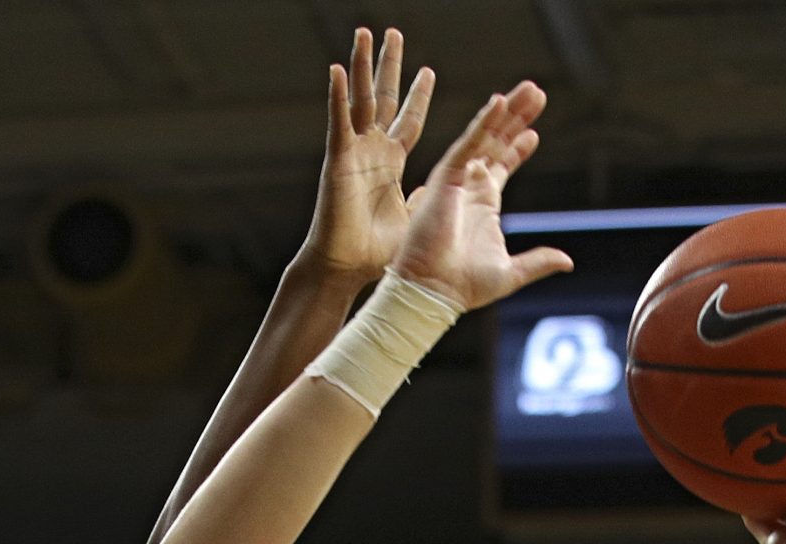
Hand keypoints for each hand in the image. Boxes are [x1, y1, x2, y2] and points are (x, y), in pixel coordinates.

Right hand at [302, 27, 436, 287]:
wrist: (345, 268)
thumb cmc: (375, 252)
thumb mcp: (413, 218)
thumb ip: (427, 201)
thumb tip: (447, 201)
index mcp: (390, 163)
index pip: (408, 121)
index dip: (417, 97)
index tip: (428, 72)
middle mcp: (371, 151)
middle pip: (383, 98)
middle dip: (389, 66)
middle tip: (393, 33)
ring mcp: (353, 152)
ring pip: (359, 100)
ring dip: (362, 65)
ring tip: (366, 33)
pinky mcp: (338, 161)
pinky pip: (339, 122)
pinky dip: (337, 96)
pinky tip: (338, 70)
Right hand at [390, 82, 572, 312]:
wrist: (434, 291)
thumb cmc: (463, 286)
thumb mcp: (511, 272)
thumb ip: (538, 261)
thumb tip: (567, 261)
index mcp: (484, 204)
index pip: (503, 166)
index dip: (519, 148)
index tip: (534, 132)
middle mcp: (470, 186)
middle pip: (498, 142)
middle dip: (517, 118)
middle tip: (537, 93)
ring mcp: (457, 179)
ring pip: (485, 135)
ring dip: (506, 111)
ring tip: (529, 90)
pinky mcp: (445, 178)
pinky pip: (467, 143)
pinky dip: (483, 123)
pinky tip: (499, 103)